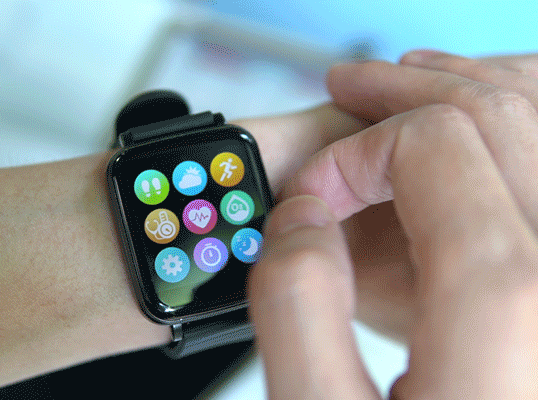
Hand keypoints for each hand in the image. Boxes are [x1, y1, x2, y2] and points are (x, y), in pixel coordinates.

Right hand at [249, 52, 537, 397]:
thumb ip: (294, 306)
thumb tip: (300, 223)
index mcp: (510, 304)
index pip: (433, 147)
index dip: (354, 154)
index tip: (314, 197)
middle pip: (501, 117)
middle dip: (410, 91)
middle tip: (353, 83)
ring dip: (480, 89)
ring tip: (419, 80)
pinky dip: (530, 124)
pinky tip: (497, 119)